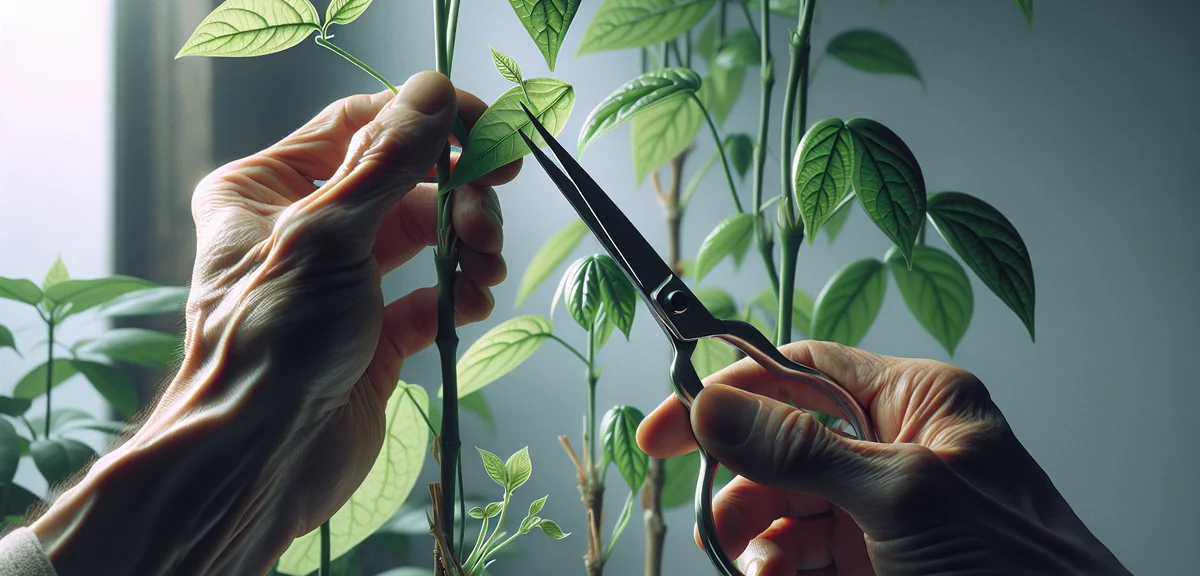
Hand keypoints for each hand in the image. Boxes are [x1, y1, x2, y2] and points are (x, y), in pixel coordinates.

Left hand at [32, 72, 513, 574]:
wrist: (258, 463)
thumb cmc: (271, 341)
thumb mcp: (327, 234)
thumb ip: (388, 160)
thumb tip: (433, 88)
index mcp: (269, 188)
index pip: (363, 126)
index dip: (429, 123)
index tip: (490, 132)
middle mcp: (306, 228)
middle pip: (407, 183)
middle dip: (458, 198)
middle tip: (490, 222)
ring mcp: (345, 283)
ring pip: (427, 238)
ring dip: (468, 246)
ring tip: (486, 270)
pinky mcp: (376, 334)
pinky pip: (432, 296)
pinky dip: (460, 295)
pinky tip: (473, 304)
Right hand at [638, 341, 1129, 575]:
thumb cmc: (1019, 567)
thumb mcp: (901, 497)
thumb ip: (802, 451)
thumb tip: (714, 407)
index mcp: (916, 402)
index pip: (802, 371)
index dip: (732, 391)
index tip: (671, 425)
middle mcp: (894, 448)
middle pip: (781, 441)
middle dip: (739, 477)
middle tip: (707, 513)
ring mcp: (881, 510)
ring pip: (783, 502)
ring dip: (753, 531)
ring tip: (747, 561)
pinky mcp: (873, 563)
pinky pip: (801, 551)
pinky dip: (776, 565)